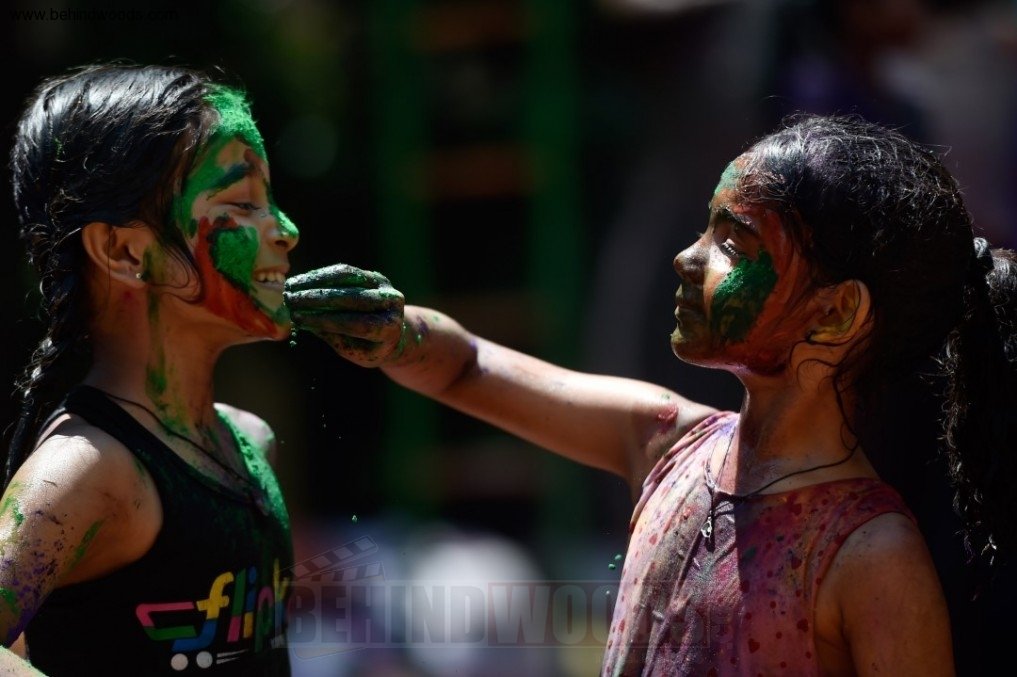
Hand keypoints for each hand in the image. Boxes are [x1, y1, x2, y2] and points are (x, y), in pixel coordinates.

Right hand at [284, 264, 406, 366]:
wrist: (394, 334)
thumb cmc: (369, 349)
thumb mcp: (352, 351)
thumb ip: (331, 335)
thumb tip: (300, 319)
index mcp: (390, 329)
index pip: (357, 323)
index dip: (327, 320)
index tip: (299, 318)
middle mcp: (392, 304)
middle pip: (352, 298)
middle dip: (318, 299)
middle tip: (291, 300)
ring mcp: (384, 286)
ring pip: (348, 278)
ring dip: (316, 282)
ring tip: (291, 287)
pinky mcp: (374, 276)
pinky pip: (346, 272)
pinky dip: (321, 276)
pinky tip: (302, 281)